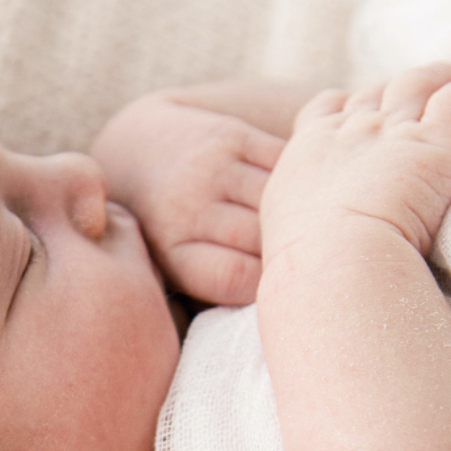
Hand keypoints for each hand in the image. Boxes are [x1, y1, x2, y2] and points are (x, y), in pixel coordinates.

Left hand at [91, 91, 284, 304]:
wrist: (138, 152)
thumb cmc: (170, 230)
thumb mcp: (173, 270)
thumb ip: (213, 291)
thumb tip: (274, 315)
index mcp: (173, 252)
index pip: (236, 278)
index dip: (268, 288)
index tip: (278, 287)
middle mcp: (187, 208)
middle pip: (262, 238)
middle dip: (288, 250)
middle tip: (305, 256)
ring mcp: (210, 168)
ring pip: (279, 197)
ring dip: (301, 212)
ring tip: (312, 226)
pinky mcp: (231, 135)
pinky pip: (285, 159)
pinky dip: (302, 176)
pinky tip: (305, 191)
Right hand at [261, 63, 450, 263]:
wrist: (332, 263)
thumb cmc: (308, 267)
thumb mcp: (288, 234)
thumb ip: (302, 220)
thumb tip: (312, 234)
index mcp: (308, 153)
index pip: (327, 108)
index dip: (349, 105)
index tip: (364, 109)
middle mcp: (347, 132)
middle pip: (376, 92)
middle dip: (397, 89)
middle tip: (422, 94)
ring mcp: (390, 132)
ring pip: (420, 84)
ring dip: (444, 75)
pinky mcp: (433, 142)